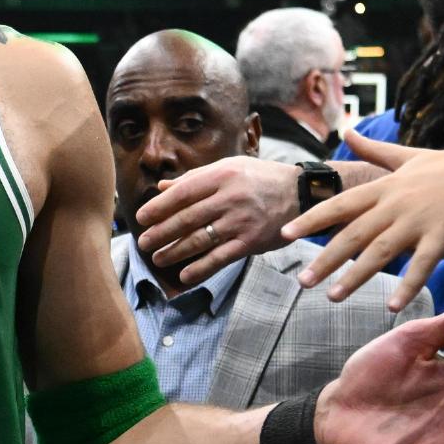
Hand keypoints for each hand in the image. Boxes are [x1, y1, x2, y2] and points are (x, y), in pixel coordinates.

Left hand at [134, 156, 300, 284]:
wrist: (302, 192)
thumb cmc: (260, 178)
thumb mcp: (229, 167)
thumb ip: (195, 178)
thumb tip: (162, 187)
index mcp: (220, 176)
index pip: (181, 193)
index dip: (158, 207)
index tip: (140, 218)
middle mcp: (229, 198)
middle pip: (186, 219)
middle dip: (160, 233)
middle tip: (143, 243)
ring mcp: (241, 221)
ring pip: (200, 240)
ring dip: (174, 252)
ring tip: (157, 259)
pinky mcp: (252, 241)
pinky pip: (221, 258)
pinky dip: (201, 269)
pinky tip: (184, 276)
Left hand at [282, 133, 443, 309]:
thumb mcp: (411, 155)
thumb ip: (375, 150)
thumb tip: (348, 130)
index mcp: (386, 186)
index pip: (340, 205)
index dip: (311, 219)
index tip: (284, 233)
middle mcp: (397, 202)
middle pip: (353, 233)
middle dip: (325, 258)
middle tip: (302, 281)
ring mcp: (420, 218)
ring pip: (380, 250)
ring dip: (356, 276)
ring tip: (333, 296)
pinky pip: (423, 264)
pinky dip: (408, 285)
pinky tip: (393, 306)